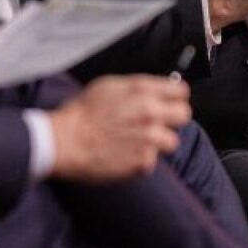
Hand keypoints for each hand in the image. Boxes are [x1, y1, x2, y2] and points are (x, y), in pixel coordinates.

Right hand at [48, 75, 191, 182]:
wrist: (63, 142)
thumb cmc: (81, 113)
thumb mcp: (108, 86)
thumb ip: (137, 87)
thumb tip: (156, 89)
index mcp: (142, 90)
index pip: (181, 91)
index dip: (175, 98)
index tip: (169, 103)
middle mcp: (150, 112)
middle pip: (184, 115)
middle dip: (172, 120)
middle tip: (156, 124)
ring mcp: (149, 137)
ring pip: (172, 141)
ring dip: (157, 143)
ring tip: (135, 143)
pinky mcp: (143, 160)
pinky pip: (152, 161)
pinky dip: (140, 161)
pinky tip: (123, 155)